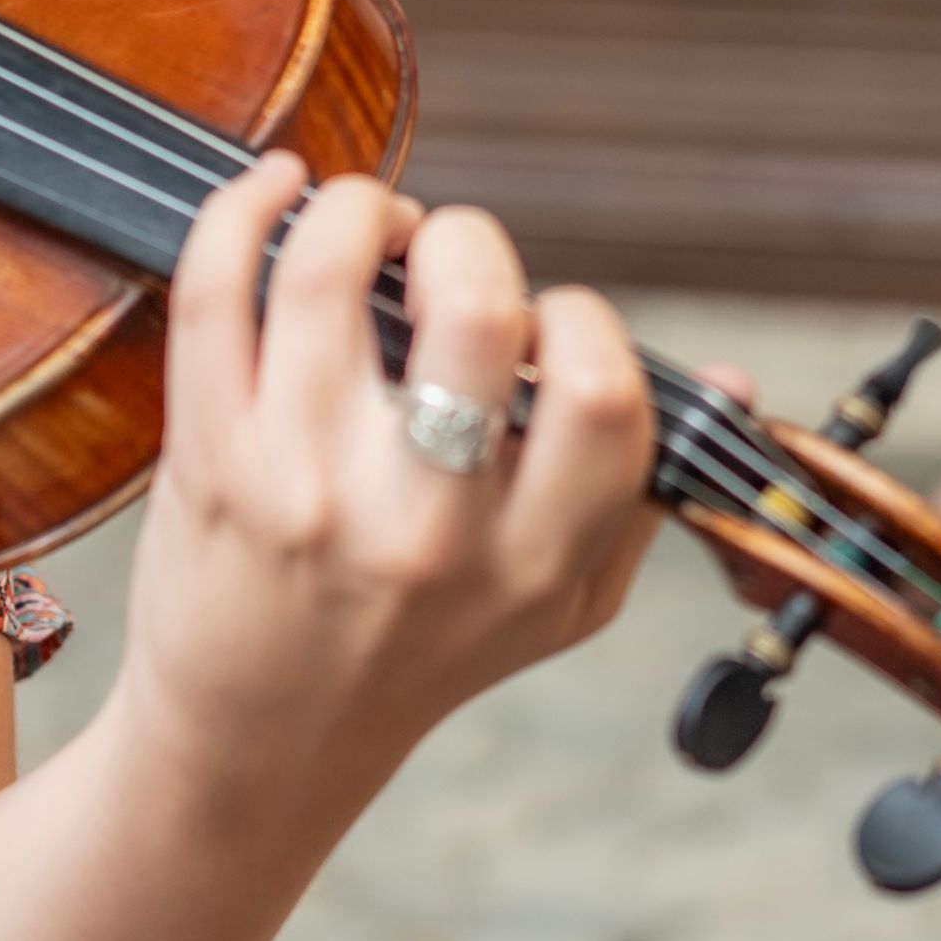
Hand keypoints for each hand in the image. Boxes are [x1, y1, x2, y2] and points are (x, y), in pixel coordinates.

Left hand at [111, 161, 667, 824]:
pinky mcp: (208, 461)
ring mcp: (304, 487)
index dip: (582, 320)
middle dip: (468, 241)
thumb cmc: (415, 659)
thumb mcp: (557, 607)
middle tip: (443, 260)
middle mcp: (422, 527)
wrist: (253, 750)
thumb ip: (637, 495)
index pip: (601, 391)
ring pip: (332, 275)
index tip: (545, 324)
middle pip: (477, 310)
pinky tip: (279, 189)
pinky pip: (215, 296)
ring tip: (366, 223)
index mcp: (531, 562)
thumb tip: (732, 377)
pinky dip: (244, 209)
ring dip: (357, 209)